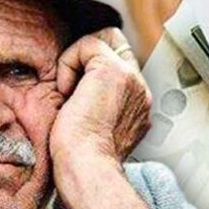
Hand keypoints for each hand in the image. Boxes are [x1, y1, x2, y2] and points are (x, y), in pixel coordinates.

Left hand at [49, 27, 151, 173]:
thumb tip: (74, 92)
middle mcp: (141, 91)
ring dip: (77, 64)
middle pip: (116, 46)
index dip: (96, 66)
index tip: (75, 90)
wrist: (85, 164)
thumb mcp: (94, 128)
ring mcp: (132, 79)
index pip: (123, 67)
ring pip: (101, 43)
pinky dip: (68, 63)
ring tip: (70, 95)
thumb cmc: (81, 157)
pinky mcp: (114, 71)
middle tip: (71, 87)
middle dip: (87, 57)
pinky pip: (87, 45)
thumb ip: (98, 106)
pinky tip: (67, 92)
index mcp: (139, 107)